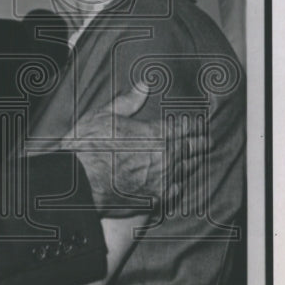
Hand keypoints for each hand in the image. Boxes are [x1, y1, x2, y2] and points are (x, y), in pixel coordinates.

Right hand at [61, 88, 204, 208]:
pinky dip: (178, 185)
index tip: (201, 124)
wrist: (78, 182)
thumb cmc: (88, 146)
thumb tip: (143, 85)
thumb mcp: (104, 115)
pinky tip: (178, 183)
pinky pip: (175, 192)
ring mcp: (162, 180)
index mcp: (156, 133)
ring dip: (192, 163)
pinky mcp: (154, 199)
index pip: (186, 127)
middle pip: (192, 149)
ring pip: (187, 170)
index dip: (195, 125)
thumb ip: (128, 101)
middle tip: (206, 141)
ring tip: (196, 160)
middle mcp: (165, 156)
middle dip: (200, 143)